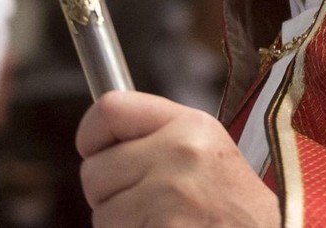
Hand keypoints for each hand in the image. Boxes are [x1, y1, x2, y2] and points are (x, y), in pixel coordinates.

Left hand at [77, 91, 279, 226]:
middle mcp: (180, 153)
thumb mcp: (207, 151)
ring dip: (120, 225)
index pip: (109, 108)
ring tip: (160, 224)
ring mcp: (172, 197)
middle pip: (94, 169)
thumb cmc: (235, 208)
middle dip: (108, 194)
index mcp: (190, 125)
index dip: (91, 133)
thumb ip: (157, 136)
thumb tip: (96, 139)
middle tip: (144, 204)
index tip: (94, 151)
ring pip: (101, 212)